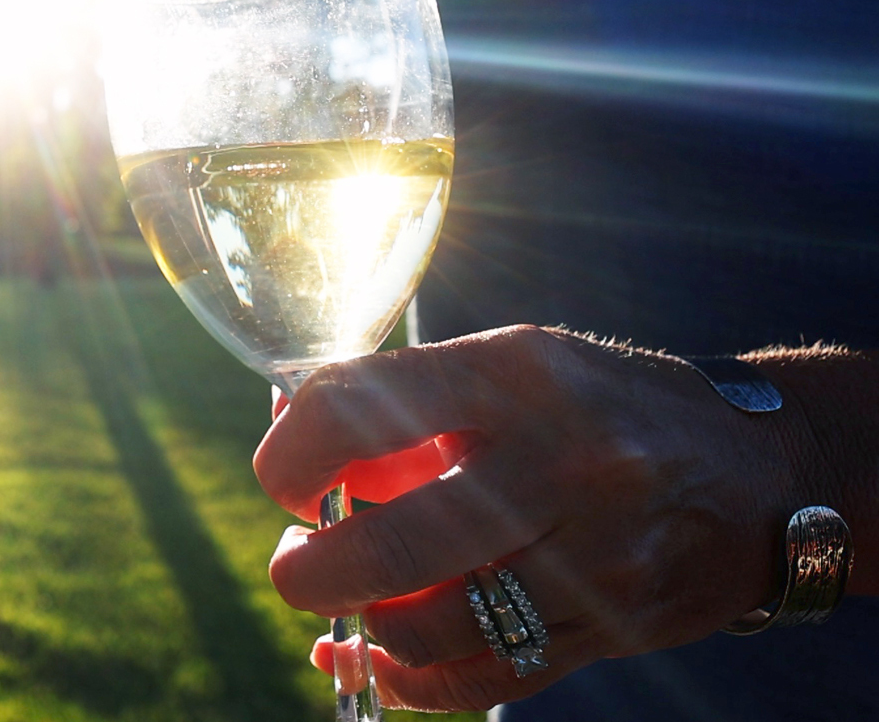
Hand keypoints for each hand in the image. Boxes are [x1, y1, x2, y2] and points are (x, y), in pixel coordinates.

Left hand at [252, 326, 805, 712]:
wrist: (763, 466)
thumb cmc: (603, 404)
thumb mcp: (512, 367)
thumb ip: (408, 402)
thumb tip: (293, 440)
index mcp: (517, 375)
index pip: (366, 408)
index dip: (295, 452)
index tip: (280, 476)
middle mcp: (562, 462)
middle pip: (399, 540)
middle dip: (314, 567)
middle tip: (290, 563)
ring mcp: (596, 554)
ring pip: (438, 624)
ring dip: (366, 623)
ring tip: (348, 600)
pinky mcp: (614, 626)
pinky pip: (487, 674)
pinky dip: (416, 677)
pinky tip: (383, 656)